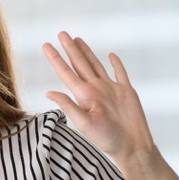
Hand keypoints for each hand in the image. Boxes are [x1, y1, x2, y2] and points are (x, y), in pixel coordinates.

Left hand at [42, 31, 178, 179]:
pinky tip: (111, 56)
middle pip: (80, 64)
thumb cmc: (108, 138)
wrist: (132, 145)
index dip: (56, 58)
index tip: (46, 45)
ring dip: (87, 52)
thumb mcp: (84, 123)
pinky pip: (120, 73)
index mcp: (85, 95)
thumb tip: (49, 93)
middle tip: (61, 33)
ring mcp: (111, 89)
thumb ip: (68, 106)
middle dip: (70, 49)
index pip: (66, 72)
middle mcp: (96, 89)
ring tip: (77, 40)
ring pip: (96, 65)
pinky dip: (116, 63)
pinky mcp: (126, 91)